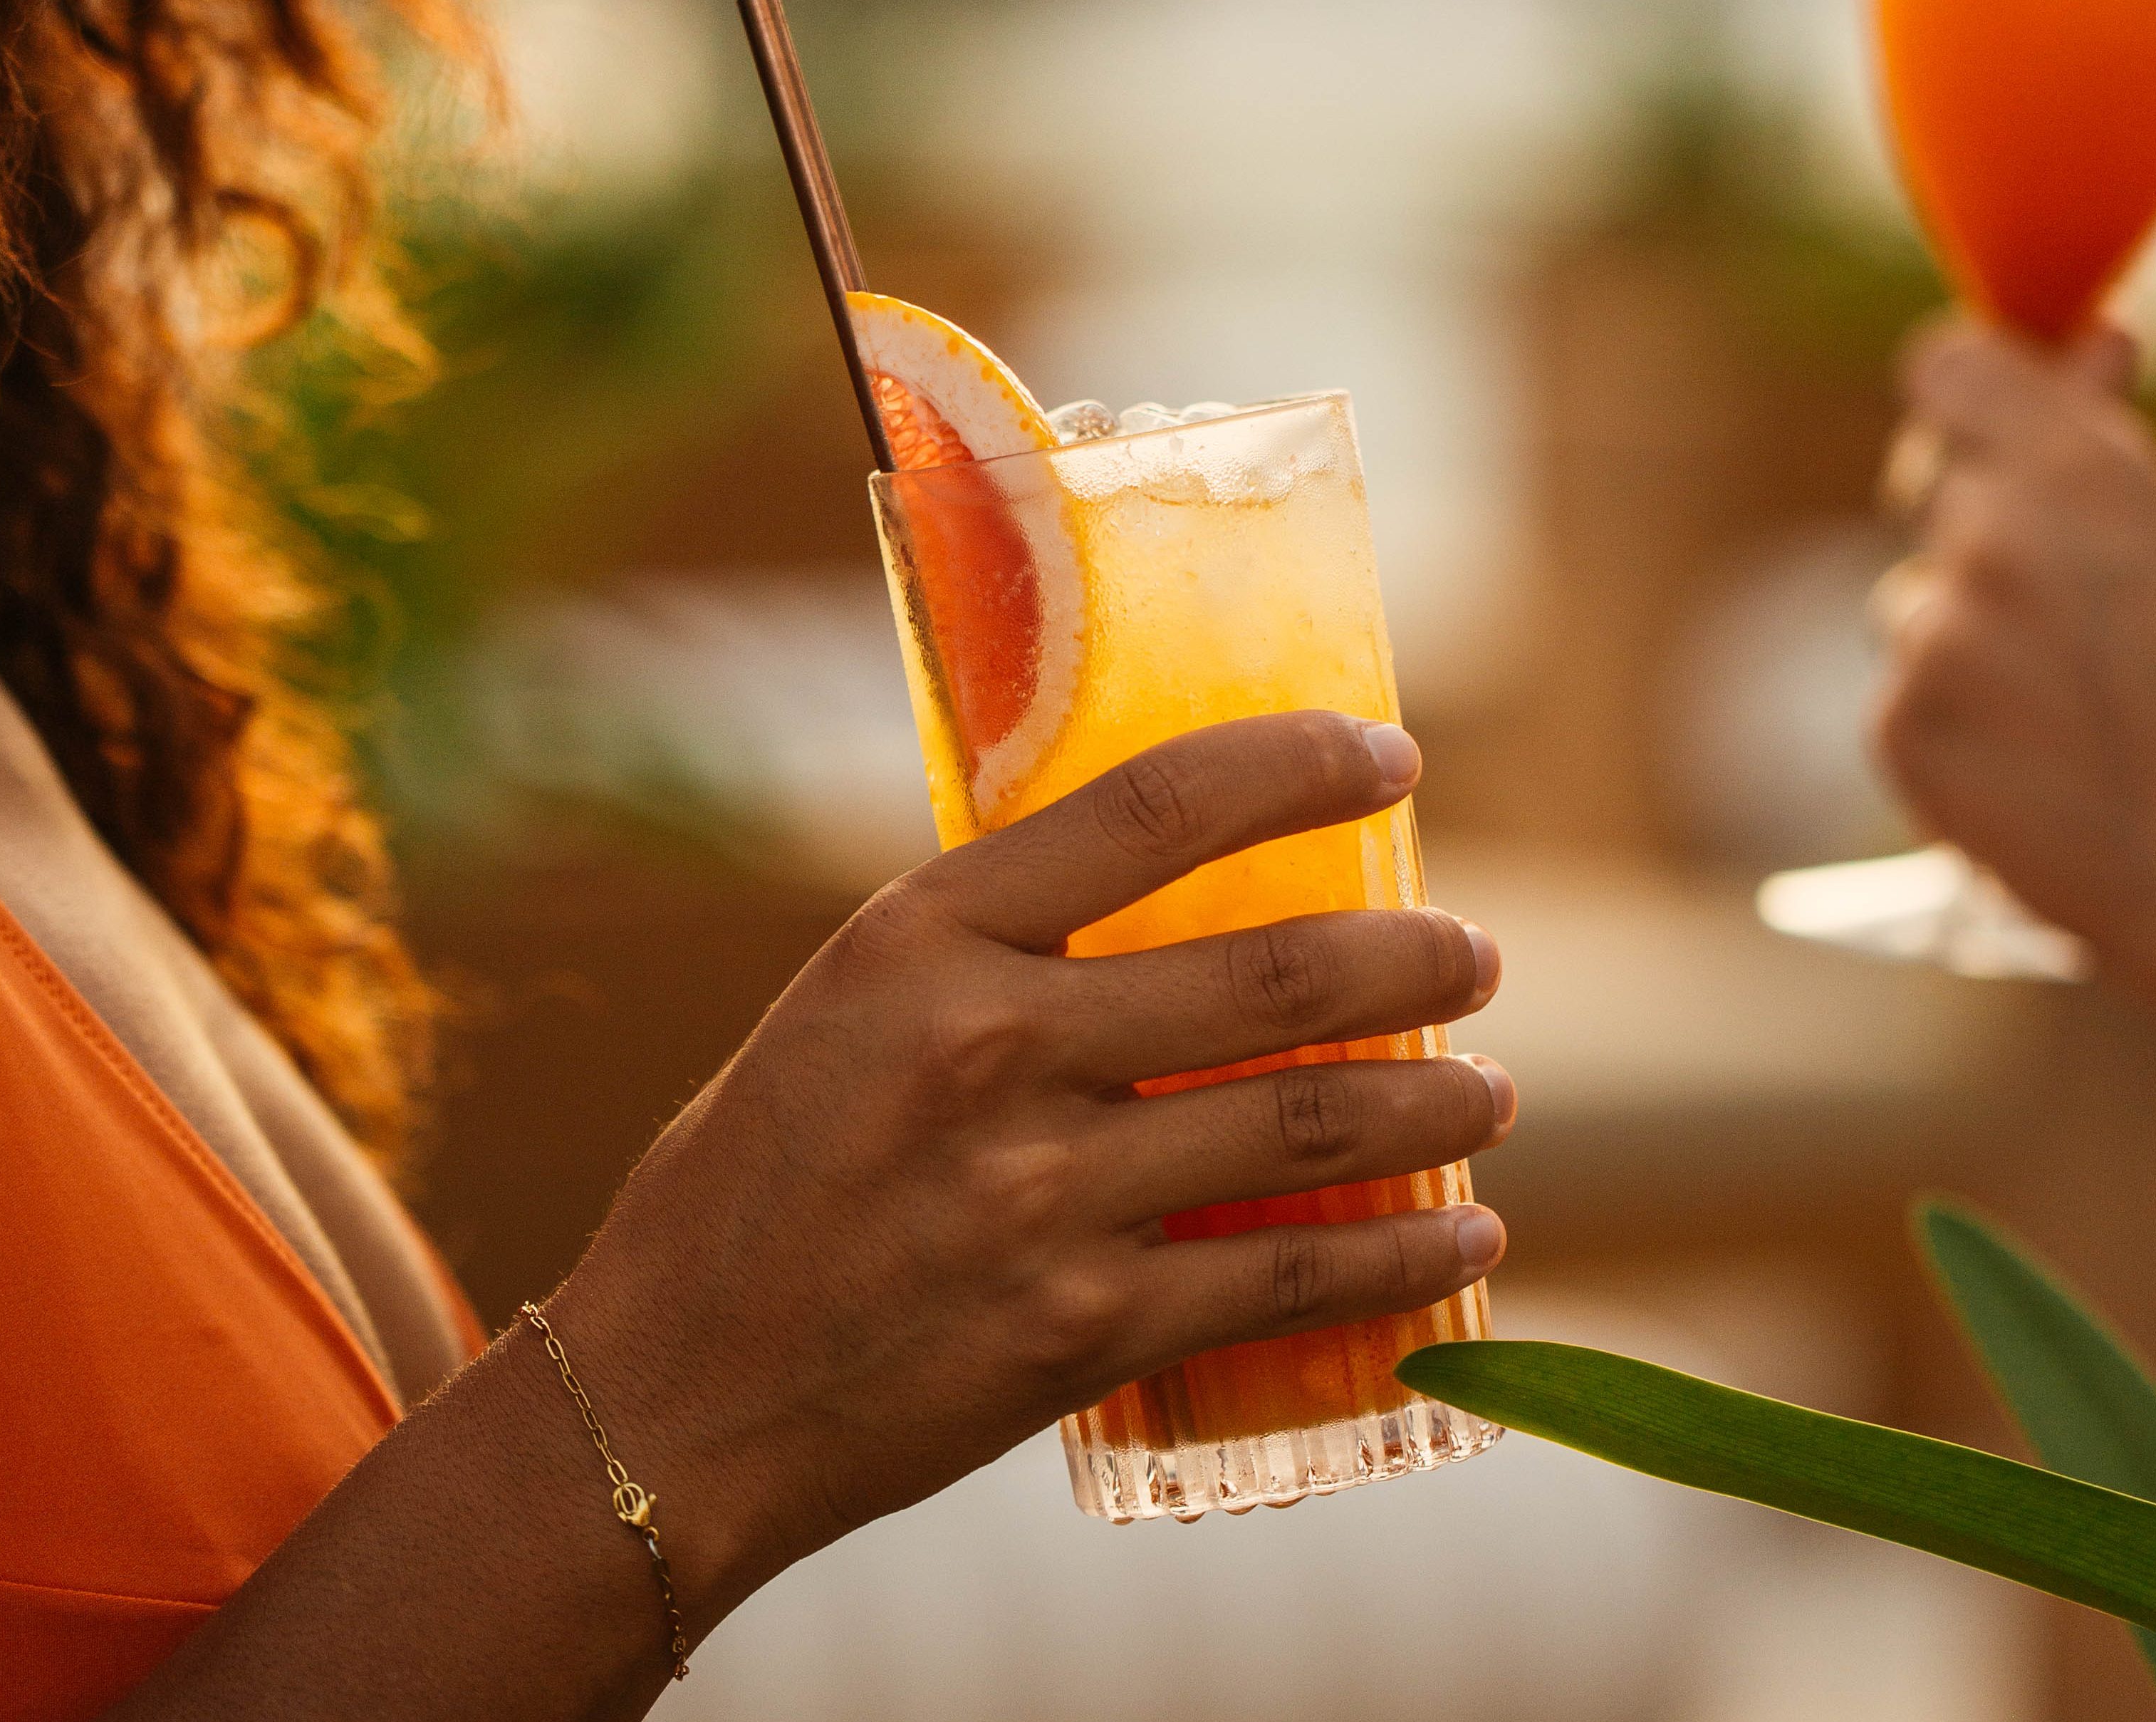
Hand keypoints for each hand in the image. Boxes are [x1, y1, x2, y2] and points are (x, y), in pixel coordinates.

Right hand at [553, 711, 1510, 1629]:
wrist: (663, 1398)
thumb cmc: (748, 1185)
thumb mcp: (845, 1008)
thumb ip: (989, 951)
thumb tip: (1154, 902)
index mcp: (923, 937)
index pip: (1154, 806)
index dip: (1295, 765)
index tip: (1388, 758)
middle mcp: (993, 1047)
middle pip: (1272, 971)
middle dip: (1411, 956)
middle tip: (1471, 953)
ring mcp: (1042, 1196)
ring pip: (1308, 1123)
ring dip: (1436, 1106)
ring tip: (1492, 1095)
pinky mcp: (1077, 1332)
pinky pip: (1284, 1277)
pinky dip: (1401, 1262)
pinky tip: (1466, 1246)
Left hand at [1871, 319, 2155, 1228]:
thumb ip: (2107, 443)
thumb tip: (2093, 339)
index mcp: (2080, 470)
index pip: (1947, 367)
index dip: (1961, 402)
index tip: (1982, 436)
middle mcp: (1993, 535)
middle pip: (1926, 490)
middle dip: (1976, 538)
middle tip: (2069, 625)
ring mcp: (1937, 634)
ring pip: (1909, 605)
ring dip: (1965, 646)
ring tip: (2075, 722)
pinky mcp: (1901, 728)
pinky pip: (1901, 700)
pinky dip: (1951, 733)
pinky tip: (2036, 777)